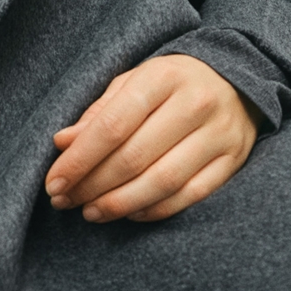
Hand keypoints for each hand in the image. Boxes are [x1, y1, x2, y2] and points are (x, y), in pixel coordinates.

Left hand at [46, 54, 259, 223]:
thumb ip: (99, 113)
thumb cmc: (171, 83)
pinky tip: (130, 213)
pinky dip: (156, 210)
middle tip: (65, 202)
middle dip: (92, 186)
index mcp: (162, 77)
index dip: (78, 160)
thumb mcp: (133, 83)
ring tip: (92, 212)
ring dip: (120, 204)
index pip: (112, 126)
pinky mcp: (233, 160)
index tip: (54, 183)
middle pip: (134, 157)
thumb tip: (62, 143)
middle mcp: (194, 103)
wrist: (237, 79)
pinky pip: (191, 195)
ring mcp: (218, 134)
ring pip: (163, 181)